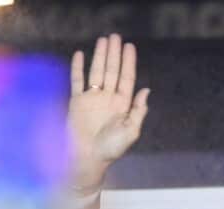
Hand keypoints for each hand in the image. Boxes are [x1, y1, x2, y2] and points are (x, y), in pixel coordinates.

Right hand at [68, 34, 151, 191]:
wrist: (88, 158)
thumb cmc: (111, 149)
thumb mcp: (131, 131)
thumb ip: (139, 111)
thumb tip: (146, 90)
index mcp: (122, 105)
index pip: (126, 78)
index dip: (129, 62)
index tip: (130, 47)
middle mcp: (108, 99)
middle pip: (112, 71)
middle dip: (114, 54)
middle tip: (115, 36)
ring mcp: (92, 99)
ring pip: (96, 72)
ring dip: (99, 56)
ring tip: (103, 40)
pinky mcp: (77, 102)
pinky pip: (77, 81)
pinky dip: (78, 68)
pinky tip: (81, 54)